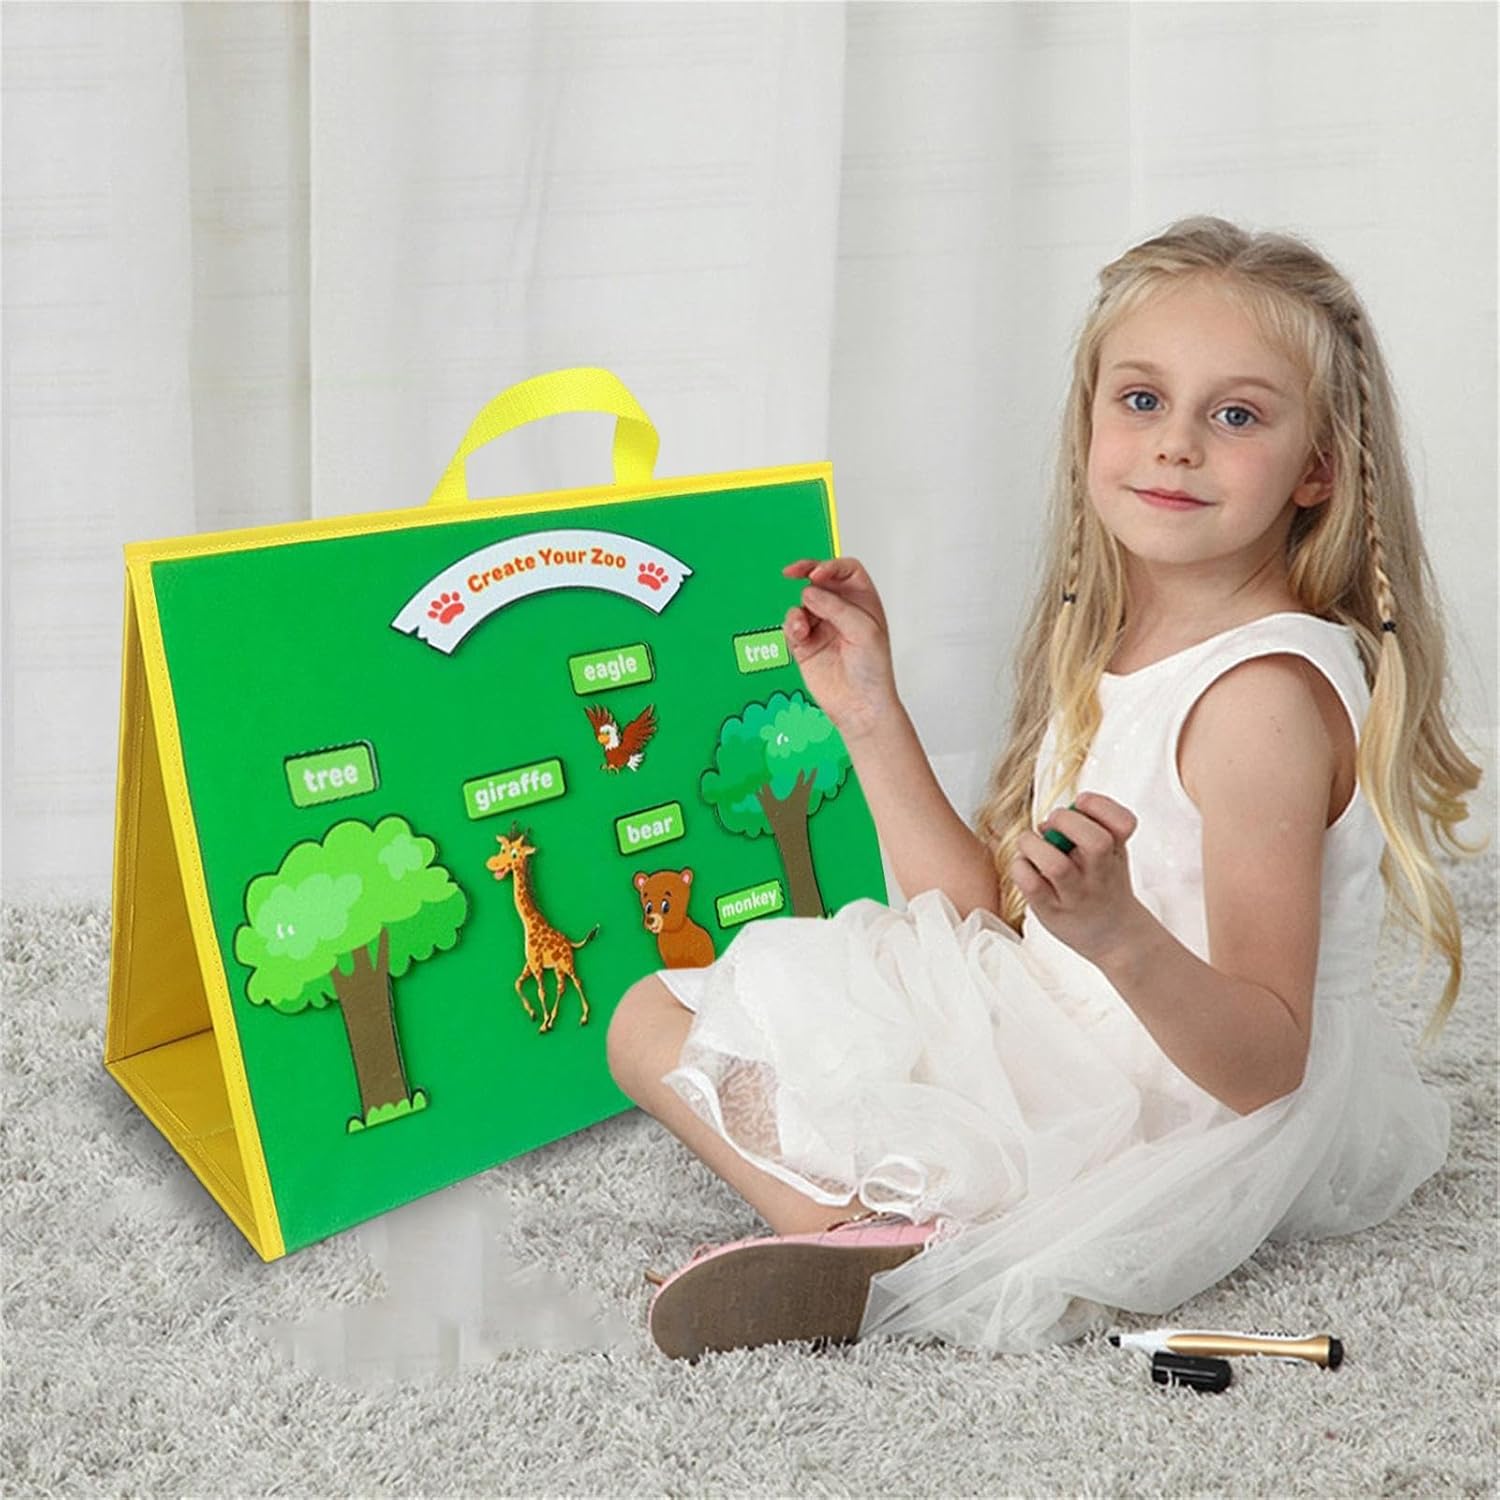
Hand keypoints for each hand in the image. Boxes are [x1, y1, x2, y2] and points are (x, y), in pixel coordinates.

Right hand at [781, 556, 899, 741]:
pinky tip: (800, 635)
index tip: (817, 574)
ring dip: (799, 611)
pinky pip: (791, 624)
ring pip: (802, 602)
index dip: (831, 566)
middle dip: (806, 572)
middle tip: (793, 571)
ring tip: (803, 627)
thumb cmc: (873, 671)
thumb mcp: (864, 631)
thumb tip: (809, 592)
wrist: (859, 706)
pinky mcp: (805, 643)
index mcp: (863, 601)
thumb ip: (836, 607)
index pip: (846, 570)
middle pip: (820, 579)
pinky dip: (792, 626)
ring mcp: (822, 625)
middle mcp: (841, 610)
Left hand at [1010, 792, 1147, 966]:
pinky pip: (1031, 884)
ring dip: (1034, 845)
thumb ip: (1089, 829)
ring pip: (1056, 865)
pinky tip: (1024, 866)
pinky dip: (1020, 867)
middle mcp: (1099, 874)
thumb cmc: (1106, 886)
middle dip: (1066, 821)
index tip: (1081, 803)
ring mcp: (1076, 895)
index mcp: (1116, 852)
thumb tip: (1045, 823)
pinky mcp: (1051, 911)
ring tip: (1030, 844)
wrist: (1116, 937)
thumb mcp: (1113, 853)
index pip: (1123, 822)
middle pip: (1095, 841)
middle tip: (1052, 824)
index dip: (1100, 806)